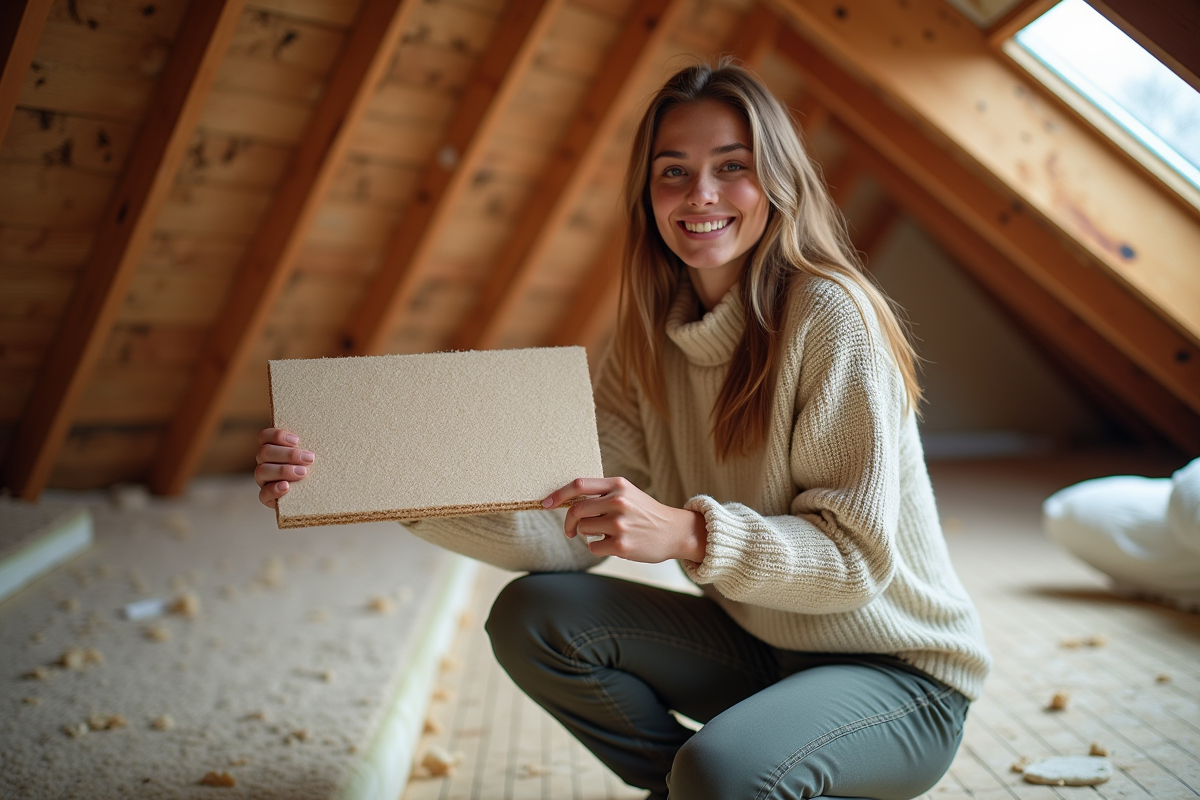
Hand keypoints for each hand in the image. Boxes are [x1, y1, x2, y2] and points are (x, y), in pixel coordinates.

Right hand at [255, 428, 314, 507]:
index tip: (297, 440)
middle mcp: (265, 463)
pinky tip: (286, 487)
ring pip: (262, 471)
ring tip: (303, 473)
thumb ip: (309, 445)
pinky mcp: (267, 497)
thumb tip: (326, 425)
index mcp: (273, 449)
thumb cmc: (315, 468)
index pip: (264, 436)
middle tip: (309, 459)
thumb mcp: (312, 455)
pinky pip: (263, 494)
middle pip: (265, 452)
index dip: (277, 436)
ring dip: (283, 470)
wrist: (317, 494)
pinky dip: (274, 489)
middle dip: (288, 454)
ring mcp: (264, 481)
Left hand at [542, 477, 706, 563]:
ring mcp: (620, 524)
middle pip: (576, 510)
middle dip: (568, 523)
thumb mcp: (627, 494)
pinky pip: (592, 546)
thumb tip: (567, 502)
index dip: (558, 495)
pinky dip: (598, 547)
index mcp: (618, 485)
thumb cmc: (645, 512)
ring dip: (587, 534)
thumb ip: (601, 494)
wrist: (674, 531)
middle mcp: (618, 501)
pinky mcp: (621, 545)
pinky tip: (615, 544)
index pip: (579, 485)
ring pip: (583, 530)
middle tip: (569, 531)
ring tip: (607, 534)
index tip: (546, 504)